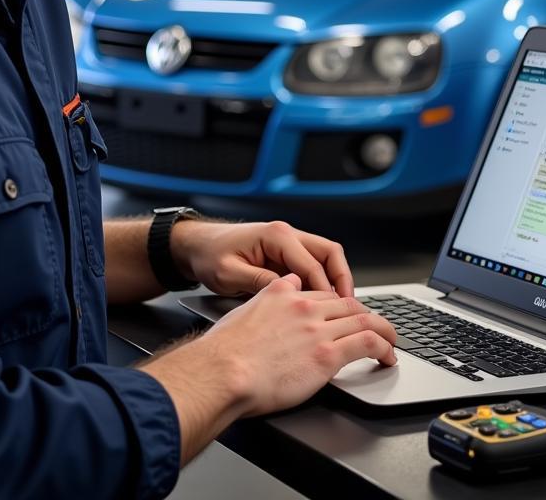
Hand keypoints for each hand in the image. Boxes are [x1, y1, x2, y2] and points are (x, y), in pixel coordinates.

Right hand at [145, 274, 396, 444]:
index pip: (323, 293)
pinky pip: (367, 344)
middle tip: (374, 326)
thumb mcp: (245, 309)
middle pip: (347, 304)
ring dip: (382, 330)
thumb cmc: (223, 352)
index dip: (339, 304)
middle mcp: (305, 306)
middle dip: (366, 314)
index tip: (346, 314)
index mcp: (285, 293)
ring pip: (364, 320)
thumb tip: (280, 290)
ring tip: (390, 339)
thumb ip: (267, 298)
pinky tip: (387, 356)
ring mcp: (317, 330)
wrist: (222, 372)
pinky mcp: (327, 355)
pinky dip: (383, 347)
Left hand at [172, 218, 353, 296]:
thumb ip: (260, 282)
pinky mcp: (284, 254)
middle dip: (342, 279)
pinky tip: (320, 303)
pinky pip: (312, 265)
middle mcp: (286, 234)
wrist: (196, 245)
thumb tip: (289, 295)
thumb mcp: (230, 273)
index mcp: (276, 235)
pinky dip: (321, 282)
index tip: (333, 311)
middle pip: (329, 253)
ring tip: (340, 307)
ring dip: (334, 280)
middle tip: (349, 306)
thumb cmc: (209, 255)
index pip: (312, 263)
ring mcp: (288, 242)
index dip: (325, 289)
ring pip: (325, 258)